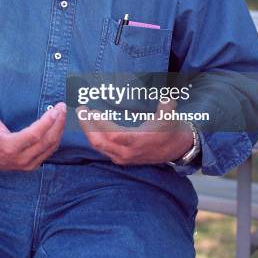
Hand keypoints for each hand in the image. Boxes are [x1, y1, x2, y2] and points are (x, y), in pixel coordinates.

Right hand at [0, 85, 66, 170]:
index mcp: (9, 147)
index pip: (34, 135)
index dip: (47, 122)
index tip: (56, 109)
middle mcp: (20, 158)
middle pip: (47, 142)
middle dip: (58, 123)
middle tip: (63, 107)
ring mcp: (26, 164)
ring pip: (50, 148)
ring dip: (59, 131)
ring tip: (63, 114)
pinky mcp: (30, 166)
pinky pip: (48, 152)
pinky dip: (55, 140)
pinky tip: (58, 127)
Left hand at [77, 98, 193, 164]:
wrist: (176, 149)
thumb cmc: (170, 130)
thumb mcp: (170, 118)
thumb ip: (167, 108)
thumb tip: (166, 99)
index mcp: (138, 141)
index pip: (114, 135)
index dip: (101, 124)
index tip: (92, 110)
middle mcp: (127, 152)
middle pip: (99, 142)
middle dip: (87, 126)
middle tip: (81, 109)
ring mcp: (122, 157)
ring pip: (98, 146)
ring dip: (88, 130)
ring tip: (82, 114)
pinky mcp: (120, 158)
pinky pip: (101, 148)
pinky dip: (93, 136)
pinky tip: (89, 125)